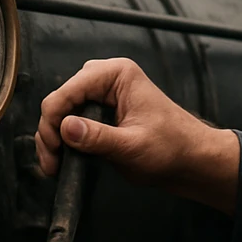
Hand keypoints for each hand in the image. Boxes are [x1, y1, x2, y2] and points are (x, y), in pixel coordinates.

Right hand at [37, 58, 239, 212]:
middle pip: (60, 101)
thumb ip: (98, 137)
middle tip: (52, 163)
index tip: (52, 149)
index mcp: (116, 74)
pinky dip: (63, 142)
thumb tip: (65, 127)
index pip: (68, 91)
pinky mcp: (100, 115)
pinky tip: (62, 161)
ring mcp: (101, 97)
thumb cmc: (173, 147)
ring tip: (55, 166)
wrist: (191, 161)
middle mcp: (105, 80)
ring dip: (54, 140)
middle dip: (50, 132)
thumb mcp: (133, 145)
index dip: (53, 120)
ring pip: (61, 114)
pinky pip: (71, 124)